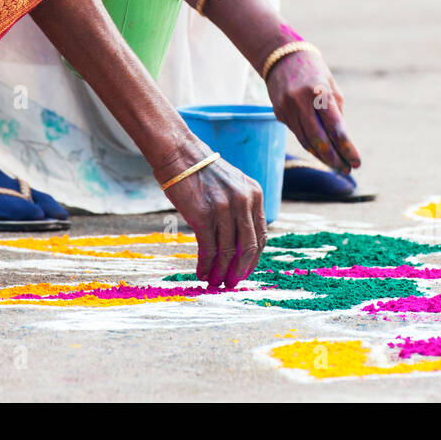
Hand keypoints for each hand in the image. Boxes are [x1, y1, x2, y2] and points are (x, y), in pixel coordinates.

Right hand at [158, 152, 265, 288]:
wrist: (179, 156)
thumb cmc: (202, 173)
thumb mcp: (233, 185)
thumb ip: (241, 208)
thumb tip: (239, 245)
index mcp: (254, 195)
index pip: (261, 235)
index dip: (253, 258)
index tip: (244, 271)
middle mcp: (243, 202)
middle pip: (248, 247)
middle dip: (240, 270)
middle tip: (231, 284)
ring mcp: (224, 209)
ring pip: (227, 251)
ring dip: (221, 272)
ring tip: (214, 282)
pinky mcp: (204, 215)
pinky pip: (208, 249)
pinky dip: (206, 265)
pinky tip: (201, 272)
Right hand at [265, 46, 360, 173]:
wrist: (281, 56)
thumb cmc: (313, 71)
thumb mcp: (331, 86)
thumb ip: (336, 113)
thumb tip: (341, 141)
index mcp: (319, 92)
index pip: (336, 128)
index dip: (347, 148)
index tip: (357, 162)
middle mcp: (300, 102)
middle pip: (319, 140)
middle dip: (334, 159)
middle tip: (347, 170)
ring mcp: (287, 109)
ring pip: (306, 141)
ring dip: (322, 156)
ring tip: (337, 166)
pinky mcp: (279, 114)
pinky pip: (298, 134)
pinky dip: (310, 145)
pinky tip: (321, 153)